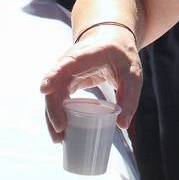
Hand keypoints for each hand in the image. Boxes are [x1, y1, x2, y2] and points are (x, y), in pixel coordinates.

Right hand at [40, 24, 142, 140]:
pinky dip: (57, 114)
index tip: (45, 90)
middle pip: (55, 85)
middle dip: (53, 109)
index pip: (68, 63)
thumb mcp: (133, 74)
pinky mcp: (65, 81)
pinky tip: (61, 131)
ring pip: (52, 95)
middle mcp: (70, 61)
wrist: (111, 39)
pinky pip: (57, 98)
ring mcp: (64, 71)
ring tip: (59, 140)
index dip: (55, 75)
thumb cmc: (122, 55)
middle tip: (60, 132)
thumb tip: (122, 125)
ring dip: (52, 116)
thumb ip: (129, 97)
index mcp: (88, 54)